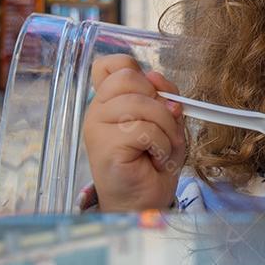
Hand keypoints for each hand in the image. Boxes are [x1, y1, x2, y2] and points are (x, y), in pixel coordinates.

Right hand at [83, 54, 186, 210]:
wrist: (145, 201)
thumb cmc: (153, 162)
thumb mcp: (167, 122)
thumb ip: (164, 96)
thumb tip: (155, 77)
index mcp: (110, 100)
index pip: (113, 63)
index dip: (138, 71)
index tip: (152, 93)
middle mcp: (98, 109)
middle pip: (132, 78)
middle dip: (160, 103)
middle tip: (162, 130)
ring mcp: (97, 127)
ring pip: (142, 104)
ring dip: (166, 129)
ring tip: (160, 149)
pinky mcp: (104, 145)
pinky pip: (145, 129)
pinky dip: (161, 145)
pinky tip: (154, 159)